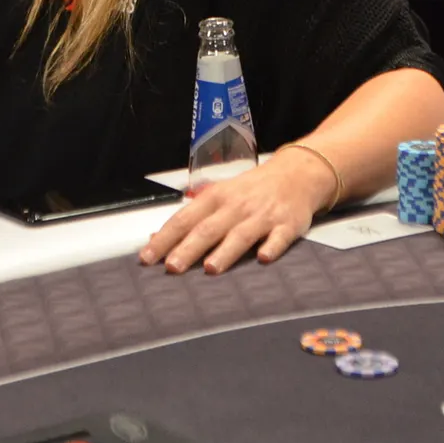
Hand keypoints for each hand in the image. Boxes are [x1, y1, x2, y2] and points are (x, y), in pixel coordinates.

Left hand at [138, 151, 334, 273]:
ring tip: (211, 268)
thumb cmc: (250, 190)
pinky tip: (263, 258)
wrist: (295, 174)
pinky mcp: (287, 224)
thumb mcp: (218, 196)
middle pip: (208, 229)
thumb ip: (191, 219)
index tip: (148, 257)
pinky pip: (279, 237)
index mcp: (215, 198)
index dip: (165, 238)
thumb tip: (155, 238)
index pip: (184, 219)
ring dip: (226, 251)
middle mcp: (236, 205)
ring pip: (241, 234)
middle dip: (189, 248)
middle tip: (172, 268)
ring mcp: (262, 215)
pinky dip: (272, 246)